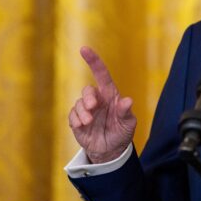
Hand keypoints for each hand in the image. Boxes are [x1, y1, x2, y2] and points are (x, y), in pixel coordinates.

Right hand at [69, 46, 136, 163]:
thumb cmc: (121, 132)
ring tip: (89, 122)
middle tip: (92, 107)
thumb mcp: (128, 123)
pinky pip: (72, 115)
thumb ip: (125, 112)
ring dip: (82, 112)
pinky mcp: (77, 120)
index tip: (84, 49)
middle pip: (87, 90)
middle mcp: (97, 100)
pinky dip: (76, 120)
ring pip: (78, 104)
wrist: (110, 151)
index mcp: (110, 95)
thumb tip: (128, 101)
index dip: (93, 61)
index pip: (101, 74)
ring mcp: (86, 110)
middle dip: (88, 97)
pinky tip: (83, 127)